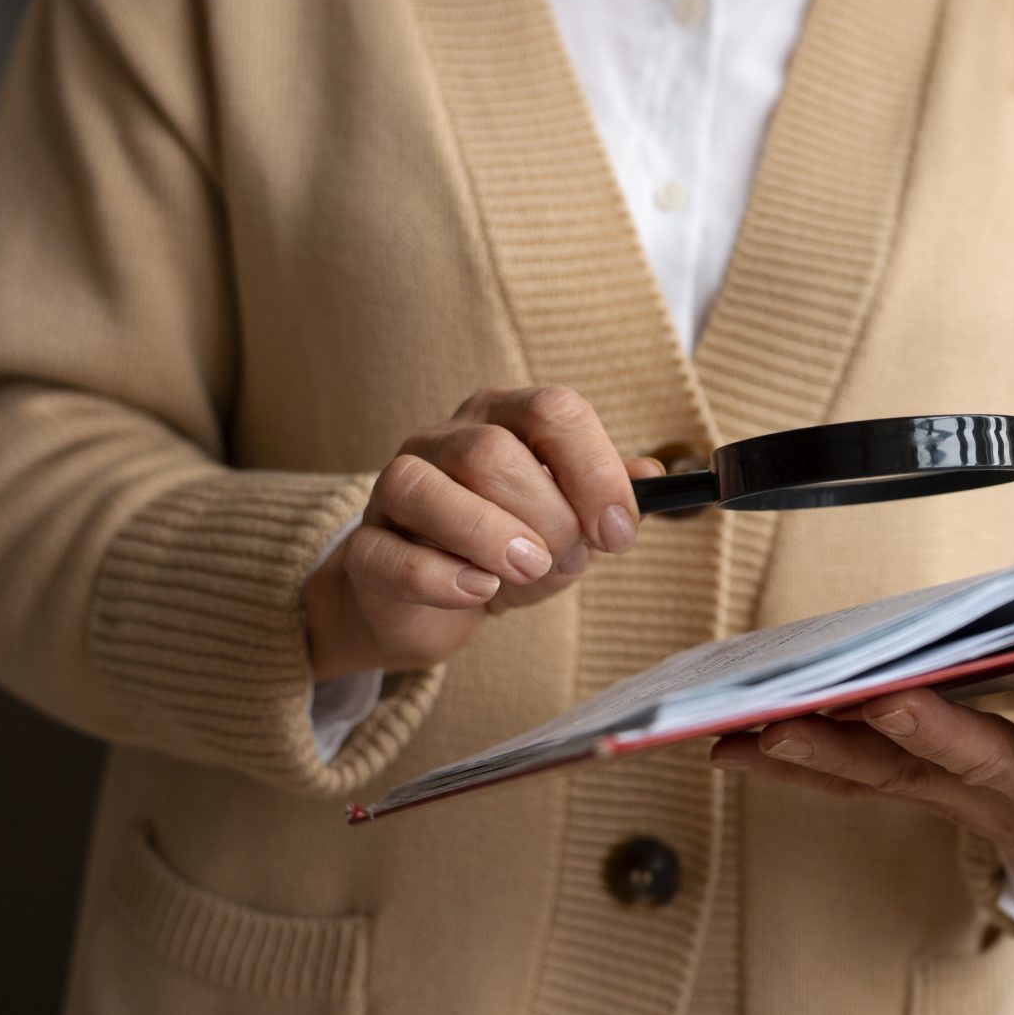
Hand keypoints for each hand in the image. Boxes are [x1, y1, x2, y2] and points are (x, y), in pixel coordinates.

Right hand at [303, 386, 657, 680]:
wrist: (425, 604)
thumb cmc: (504, 551)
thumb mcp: (568, 521)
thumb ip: (606, 497)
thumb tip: (649, 478)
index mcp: (502, 418)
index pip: (552, 410)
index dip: (594, 471)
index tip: (617, 531)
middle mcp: (442, 440)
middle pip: (492, 453)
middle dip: (546, 515)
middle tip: (564, 558)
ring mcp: (393, 489)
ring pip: (428, 490)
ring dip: (491, 538)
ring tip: (527, 571)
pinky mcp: (364, 549)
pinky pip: (390, 555)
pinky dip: (443, 578)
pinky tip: (479, 592)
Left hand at [710, 638, 1013, 885]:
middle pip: (975, 759)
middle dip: (929, 728)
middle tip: (881, 696)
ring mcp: (966, 798)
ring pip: (893, 773)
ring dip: (826, 748)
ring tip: (756, 724)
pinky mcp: (922, 794)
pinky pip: (853, 783)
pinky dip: (795, 764)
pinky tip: (732, 745)